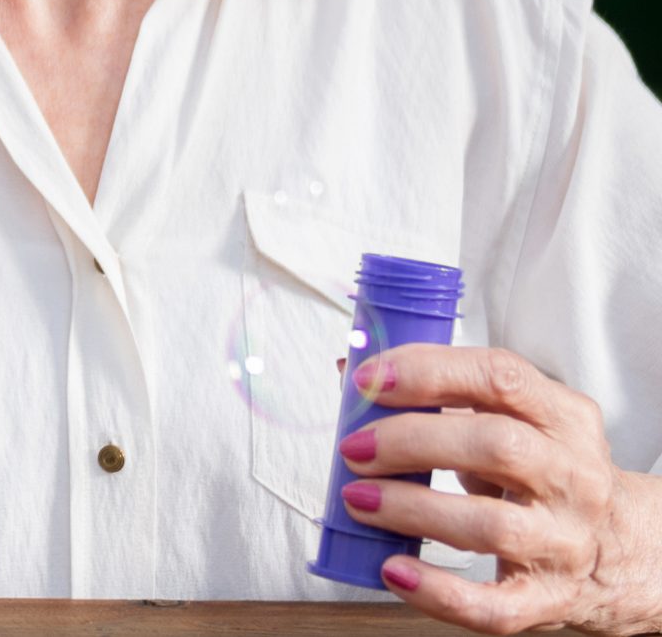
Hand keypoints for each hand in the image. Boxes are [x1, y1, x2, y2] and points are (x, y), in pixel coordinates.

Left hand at [335, 345, 661, 633]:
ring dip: (410, 509)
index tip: (369, 381)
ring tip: (359, 500)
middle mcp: (573, 477)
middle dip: (410, 441)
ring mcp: (565, 541)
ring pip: (489, 525)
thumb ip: (445, 396)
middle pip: (495, 446)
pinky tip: (395, 569)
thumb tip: (351, 377)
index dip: (427, 372)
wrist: (627, 553)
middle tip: (355, 447)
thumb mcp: (518, 422)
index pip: (500, 377)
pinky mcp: (549, 599)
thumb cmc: (549, 476)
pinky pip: (493, 605)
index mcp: (564, 419)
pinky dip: (437, 591)